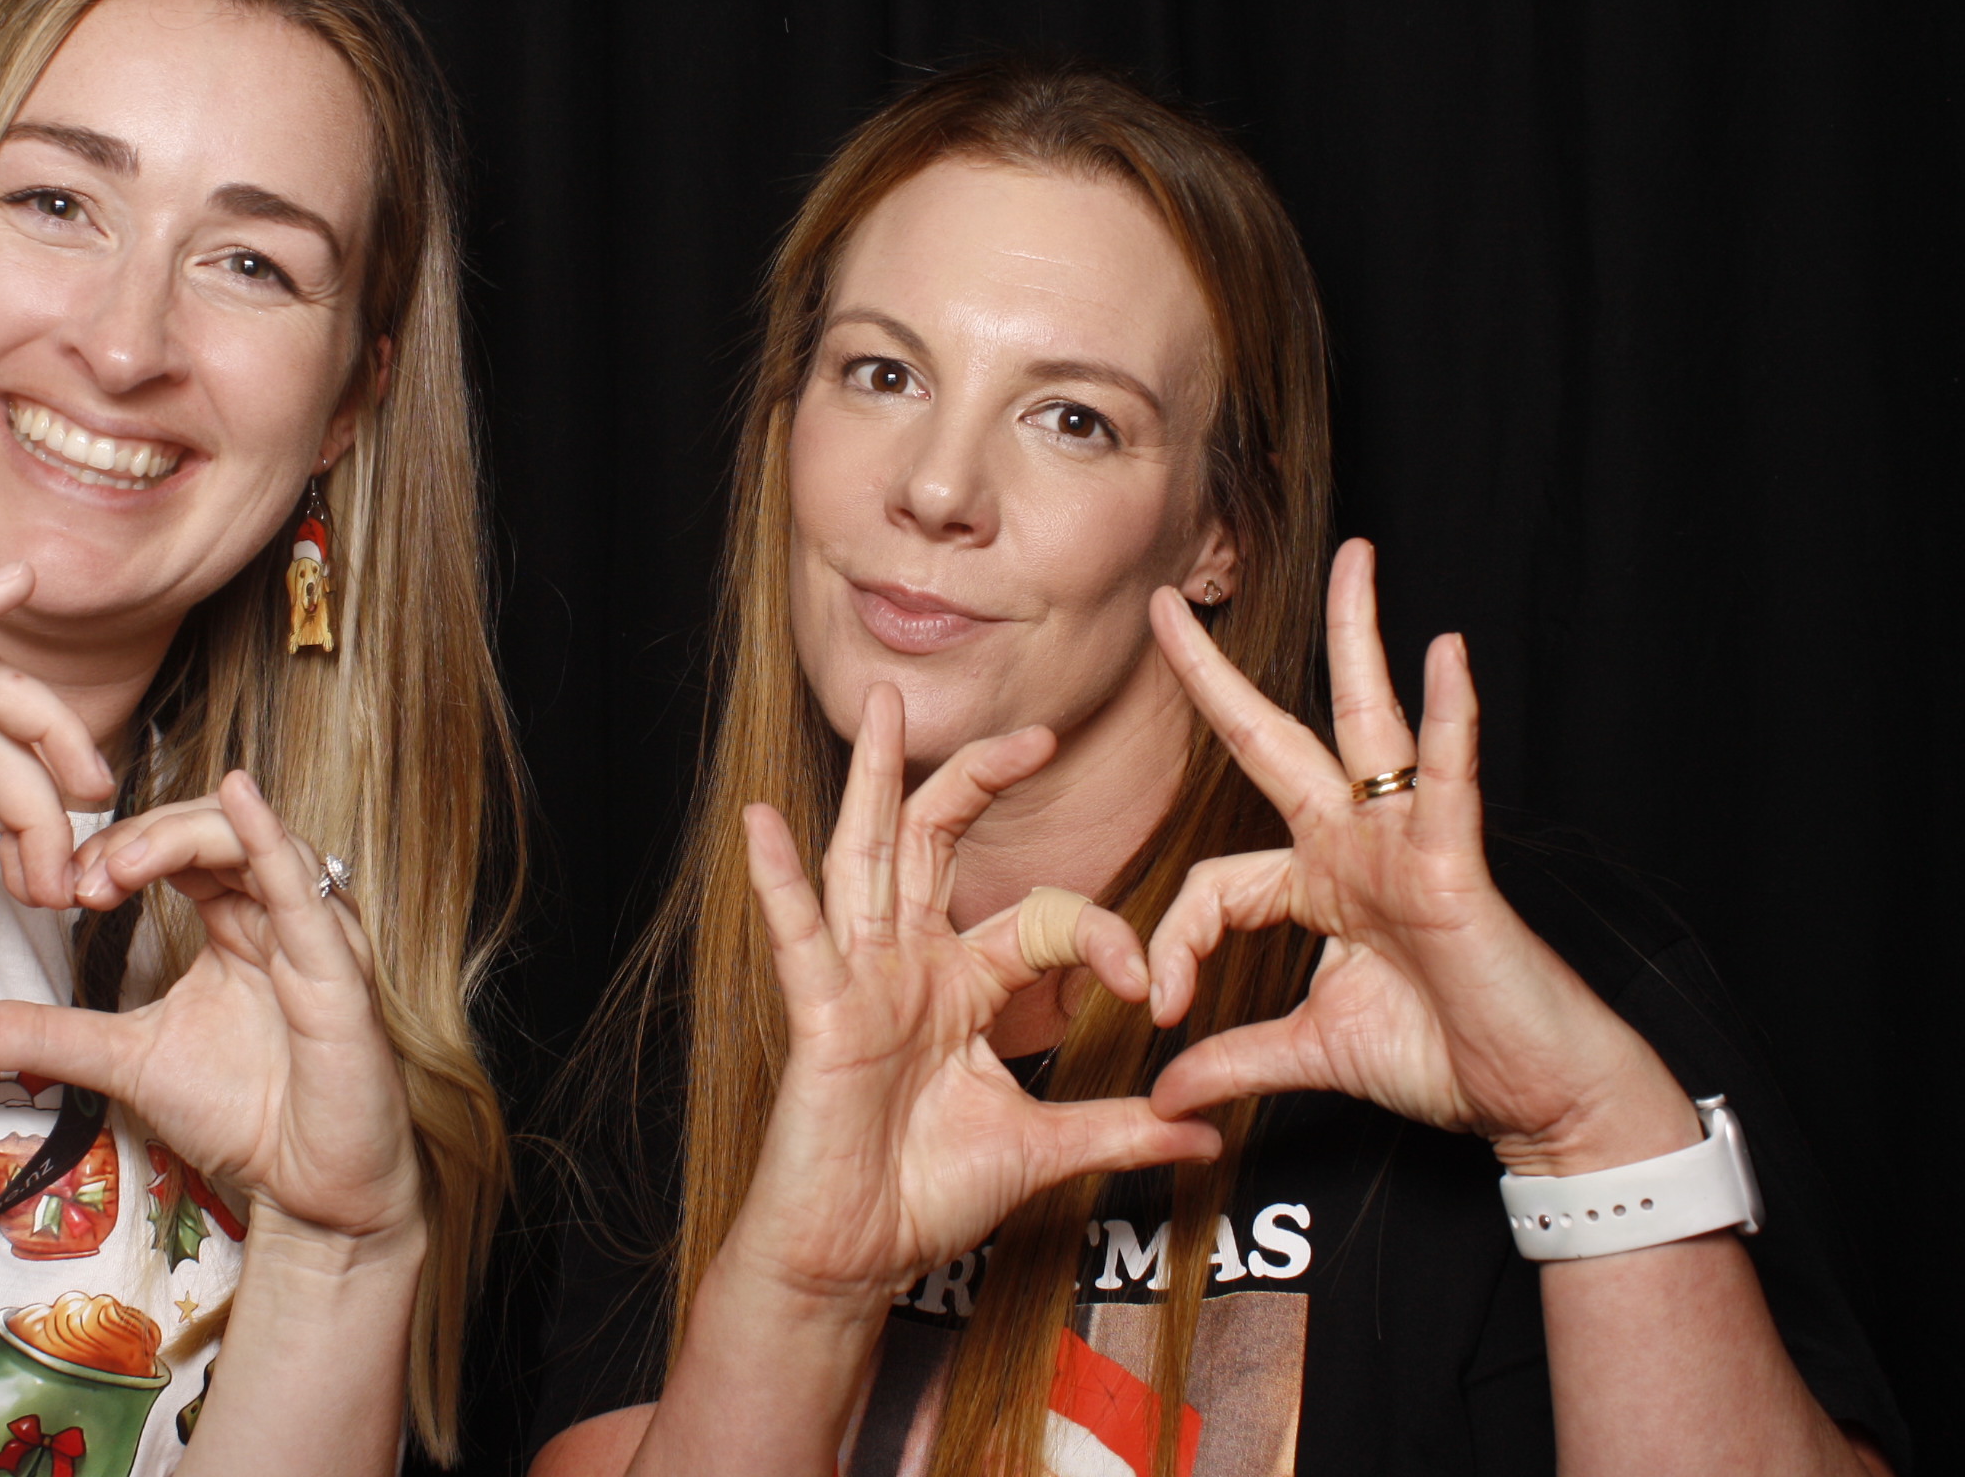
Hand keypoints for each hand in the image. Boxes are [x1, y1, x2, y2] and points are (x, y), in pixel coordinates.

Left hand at [0, 771, 422, 1248]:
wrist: (313, 1193)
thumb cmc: (247, 1116)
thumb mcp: (126, 1061)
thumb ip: (46, 1036)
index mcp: (239, 923)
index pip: (182, 847)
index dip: (122, 848)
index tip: (66, 887)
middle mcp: (280, 916)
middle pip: (214, 829)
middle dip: (142, 838)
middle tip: (83, 879)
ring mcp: (315, 936)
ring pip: (255, 841)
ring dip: (182, 837)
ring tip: (121, 864)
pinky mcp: (338, 971)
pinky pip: (305, 890)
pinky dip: (271, 839)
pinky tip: (240, 798)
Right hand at [728, 683, 1221, 1303]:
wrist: (853, 1258)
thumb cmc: (924, 1196)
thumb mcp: (1043, 1149)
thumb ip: (1119, 1127)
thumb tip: (1202, 1131)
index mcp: (962, 983)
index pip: (1043, 918)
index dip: (1101, 937)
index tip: (1145, 985)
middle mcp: (908, 964)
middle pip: (938, 843)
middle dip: (976, 776)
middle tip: (1032, 729)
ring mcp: (860, 981)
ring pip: (868, 858)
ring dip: (871, 779)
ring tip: (877, 707)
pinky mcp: (819, 1015)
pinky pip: (800, 938)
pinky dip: (777, 879)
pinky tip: (762, 822)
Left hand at [1143, 539, 1699, 1173]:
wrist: (1534, 1100)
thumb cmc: (1443, 1059)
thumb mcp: (1311, 1054)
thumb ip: (1235, 1061)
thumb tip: (1164, 1097)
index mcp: (1318, 884)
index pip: (1212, 882)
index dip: (1172, 942)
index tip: (1158, 1008)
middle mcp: (1355, 845)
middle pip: (1273, 739)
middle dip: (1216, 674)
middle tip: (1165, 603)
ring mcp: (1406, 844)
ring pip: (1371, 724)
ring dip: (1359, 637)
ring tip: (1355, 558)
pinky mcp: (1457, 864)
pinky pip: (1451, 779)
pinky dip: (1450, 719)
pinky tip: (1449, 657)